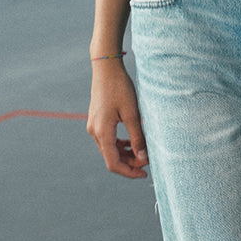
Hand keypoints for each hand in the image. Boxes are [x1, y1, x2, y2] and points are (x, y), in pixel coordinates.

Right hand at [87, 61, 148, 178]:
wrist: (106, 67)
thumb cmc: (120, 87)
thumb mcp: (132, 112)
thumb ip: (137, 137)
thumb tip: (143, 158)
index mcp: (102, 132)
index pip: (113, 164)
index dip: (129, 172)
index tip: (145, 173)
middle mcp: (94, 132)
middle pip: (111, 158)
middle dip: (129, 162)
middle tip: (147, 160)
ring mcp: (93, 126)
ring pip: (109, 150)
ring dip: (125, 154)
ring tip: (142, 151)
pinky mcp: (96, 120)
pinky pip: (107, 139)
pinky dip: (119, 144)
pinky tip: (132, 140)